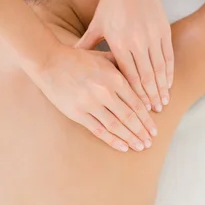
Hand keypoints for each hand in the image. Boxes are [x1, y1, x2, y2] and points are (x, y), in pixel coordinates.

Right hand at [34, 42, 156, 151]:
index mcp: (115, 78)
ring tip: (140, 146)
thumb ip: (121, 66)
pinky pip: (99, 130)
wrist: (50, 61)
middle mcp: (105, 92)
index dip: (147, 118)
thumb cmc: (78, 58)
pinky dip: (112, 140)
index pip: (137, 103)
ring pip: (116, 126)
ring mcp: (91, 104)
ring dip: (130, 138)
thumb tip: (139, 75)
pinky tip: (123, 147)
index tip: (154, 128)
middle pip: (129, 117)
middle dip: (142, 131)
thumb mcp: (103, 57)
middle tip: (150, 142)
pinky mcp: (77, 113)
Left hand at [76, 0, 173, 112]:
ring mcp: (152, 37)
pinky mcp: (163, 31)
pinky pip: (168, 56)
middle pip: (146, 77)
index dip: (135, 94)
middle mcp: (137, 42)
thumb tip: (71, 62)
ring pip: (159, 69)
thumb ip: (87, 46)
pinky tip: (169, 83)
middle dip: (150, 97)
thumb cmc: (111, 4)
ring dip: (161, 88)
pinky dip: (169, 72)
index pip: (128, 76)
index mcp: (119, 43)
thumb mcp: (96, 25)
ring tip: (163, 102)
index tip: (138, 109)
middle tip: (154, 113)